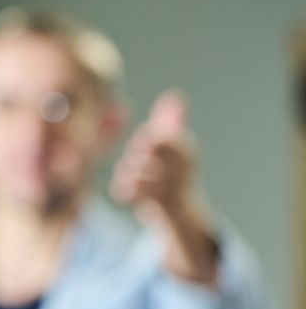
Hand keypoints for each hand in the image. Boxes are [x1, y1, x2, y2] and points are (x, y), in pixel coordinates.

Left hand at [110, 89, 218, 283]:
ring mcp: (171, 189)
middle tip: (134, 163)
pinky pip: (128, 192)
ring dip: (127, 173)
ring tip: (129, 176)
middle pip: (143, 150)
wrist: (181, 213)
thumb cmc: (172, 172)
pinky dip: (122, 189)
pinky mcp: (157, 207)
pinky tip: (122, 190)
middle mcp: (183, 168)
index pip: (155, 136)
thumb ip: (172, 121)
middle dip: (134, 155)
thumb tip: (177, 95)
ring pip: (135, 171)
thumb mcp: (175, 145)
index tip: (144, 147)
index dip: (144, 141)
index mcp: (186, 149)